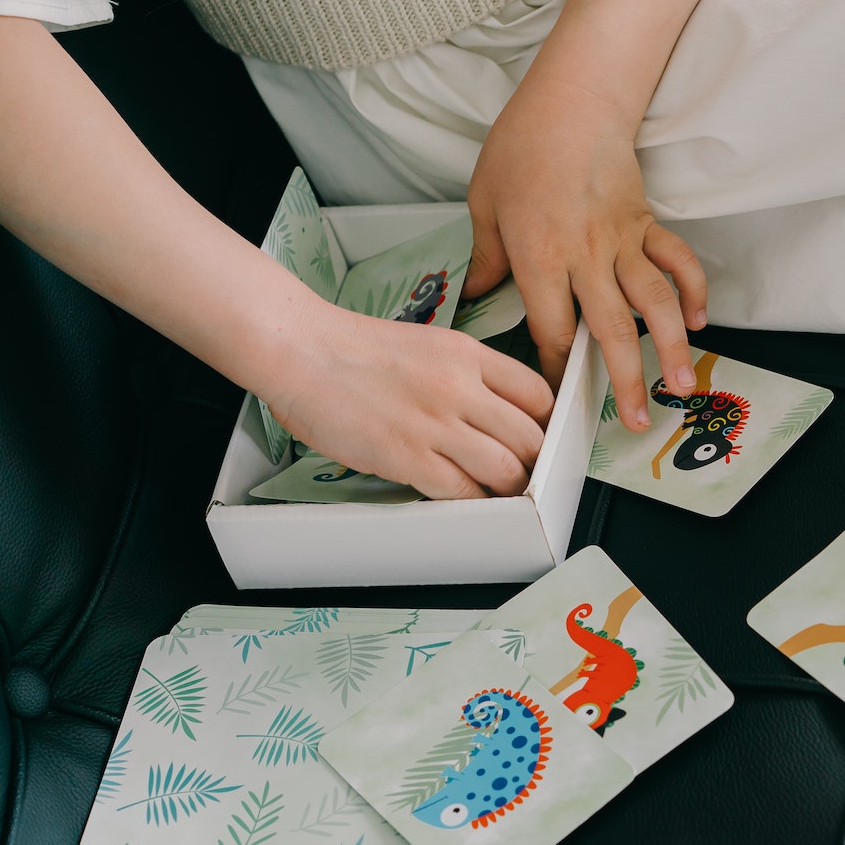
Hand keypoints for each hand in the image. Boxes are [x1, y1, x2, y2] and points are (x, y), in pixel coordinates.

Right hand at [263, 299, 555, 500]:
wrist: (300, 349)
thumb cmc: (354, 348)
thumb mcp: (430, 343)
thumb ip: (467, 373)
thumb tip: (495, 411)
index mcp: (469, 355)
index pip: (538, 395)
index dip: (544, 423)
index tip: (539, 437)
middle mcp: (460, 388)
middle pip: (530, 437)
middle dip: (533, 461)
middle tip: (525, 472)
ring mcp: (435, 423)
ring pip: (506, 469)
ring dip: (509, 487)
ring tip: (500, 491)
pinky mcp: (406, 455)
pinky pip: (461, 491)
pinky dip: (471, 501)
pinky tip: (466, 498)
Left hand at [464, 72, 706, 430]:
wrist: (573, 100)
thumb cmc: (522, 147)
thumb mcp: (484, 201)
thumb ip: (485, 256)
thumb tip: (475, 294)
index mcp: (540, 256)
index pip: (549, 328)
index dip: (554, 369)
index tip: (556, 398)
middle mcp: (586, 256)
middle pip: (609, 331)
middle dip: (624, 381)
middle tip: (634, 421)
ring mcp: (622, 241)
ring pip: (652, 304)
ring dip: (669, 349)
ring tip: (681, 387)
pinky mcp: (646, 224)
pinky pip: (677, 262)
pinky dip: (692, 292)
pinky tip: (696, 322)